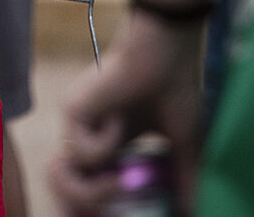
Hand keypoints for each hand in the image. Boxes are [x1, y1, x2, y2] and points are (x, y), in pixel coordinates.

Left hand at [50, 16, 206, 214]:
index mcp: (112, 146)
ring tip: (119, 181)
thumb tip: (192, 213)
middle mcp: (90, 138)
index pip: (89, 186)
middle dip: (83, 208)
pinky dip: (106, 144)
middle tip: (109, 212)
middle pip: (65, 188)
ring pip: (61, 178)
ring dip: (92, 192)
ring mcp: (78, 126)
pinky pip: (81, 152)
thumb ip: (184, 179)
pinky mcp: (71, 113)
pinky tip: (119, 119)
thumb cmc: (177, 88)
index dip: (96, 207)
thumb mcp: (184, 144)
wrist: (167, 52)